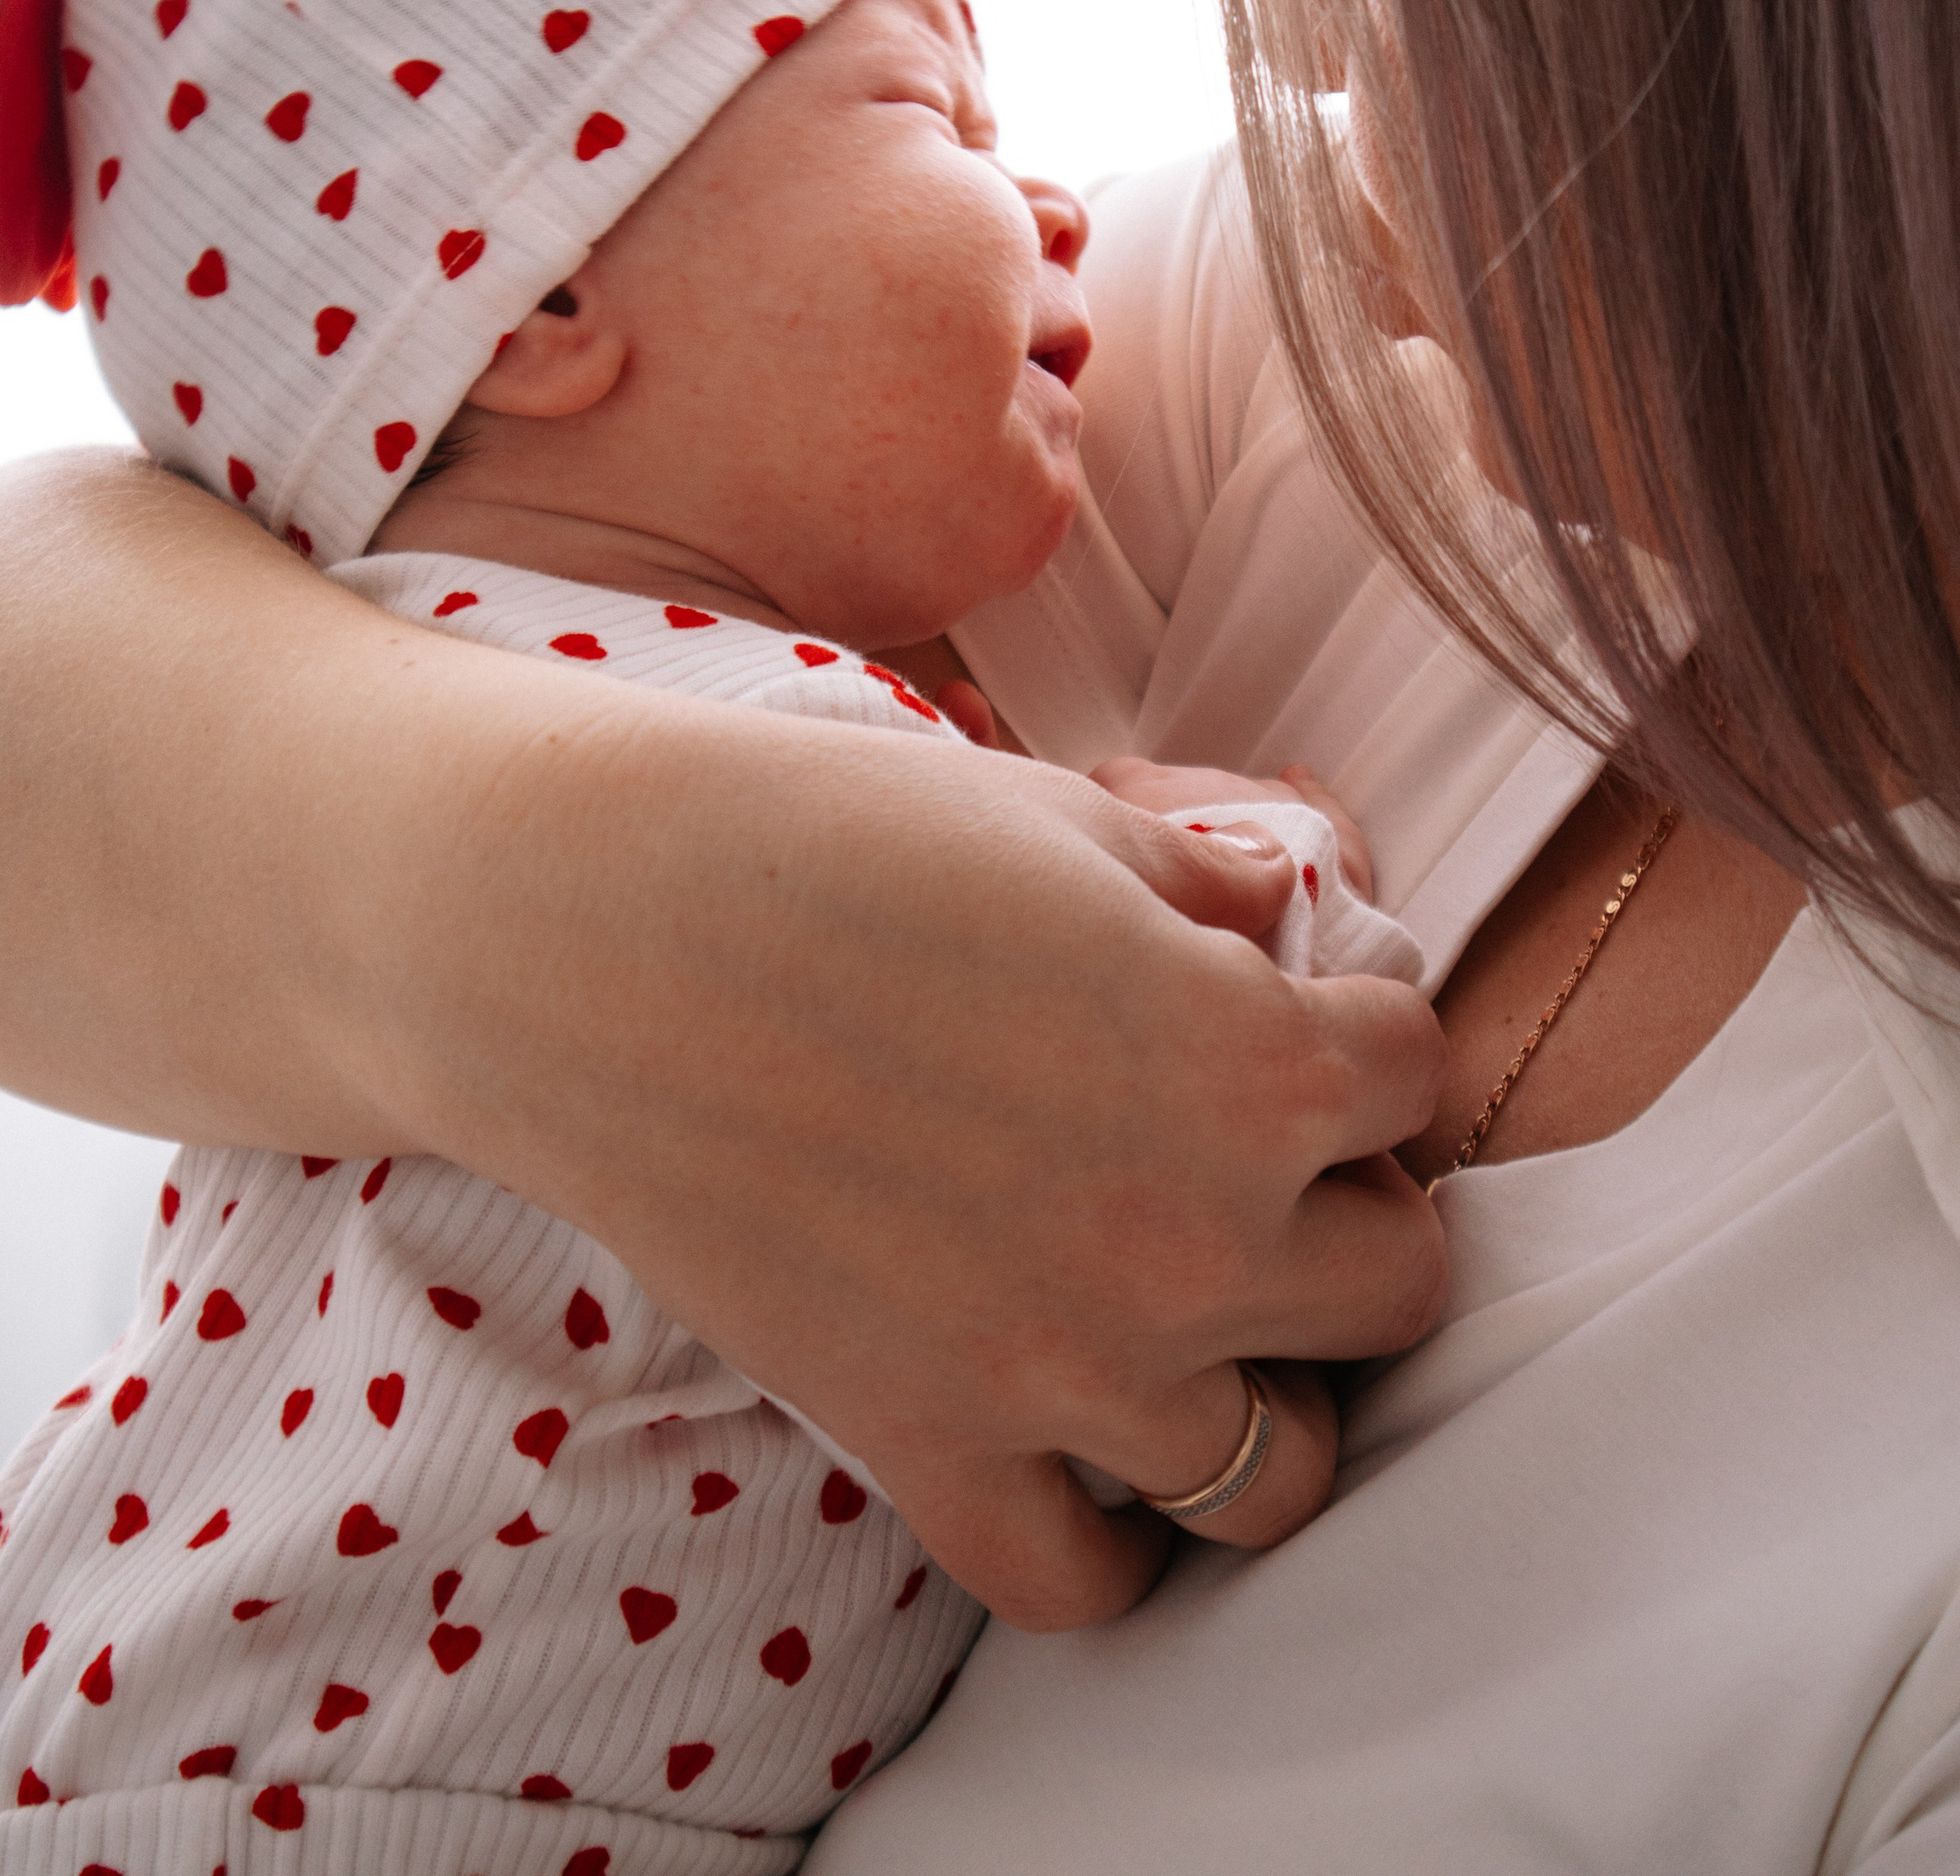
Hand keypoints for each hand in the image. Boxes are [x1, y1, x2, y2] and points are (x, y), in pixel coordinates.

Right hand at [389, 723, 1443, 1627]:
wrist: (600, 932)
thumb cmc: (837, 839)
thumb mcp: (1069, 821)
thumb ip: (1219, 886)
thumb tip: (1303, 921)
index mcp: (1251, 1058)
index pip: (1419, 1072)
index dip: (1361, 1027)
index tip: (1290, 1010)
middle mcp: (1197, 1236)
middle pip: (1399, 1283)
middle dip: (1348, 1209)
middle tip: (1253, 1158)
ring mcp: (1070, 1367)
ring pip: (1286, 1472)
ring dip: (1265, 1388)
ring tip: (1194, 1314)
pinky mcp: (932, 1448)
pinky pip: (1085, 1584)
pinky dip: (1105, 1536)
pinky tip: (1080, 1442)